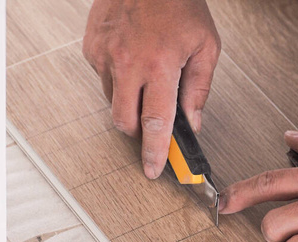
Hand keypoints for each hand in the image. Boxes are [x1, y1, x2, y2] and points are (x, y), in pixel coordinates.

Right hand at [83, 0, 220, 178]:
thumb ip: (198, 89)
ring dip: (129, 102)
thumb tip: (191, 123)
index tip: (153, 170)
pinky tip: (132, 59)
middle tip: (153, 124)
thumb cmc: (179, 3)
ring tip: (147, 77)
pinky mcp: (92, 48)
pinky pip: (103, 78)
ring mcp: (105, 55)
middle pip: (125, 122)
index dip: (155, 152)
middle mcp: (127, 63)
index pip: (155, 123)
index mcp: (159, 65)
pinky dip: (118, 79)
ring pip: (113, 102)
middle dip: (139, 132)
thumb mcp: (205, 46)